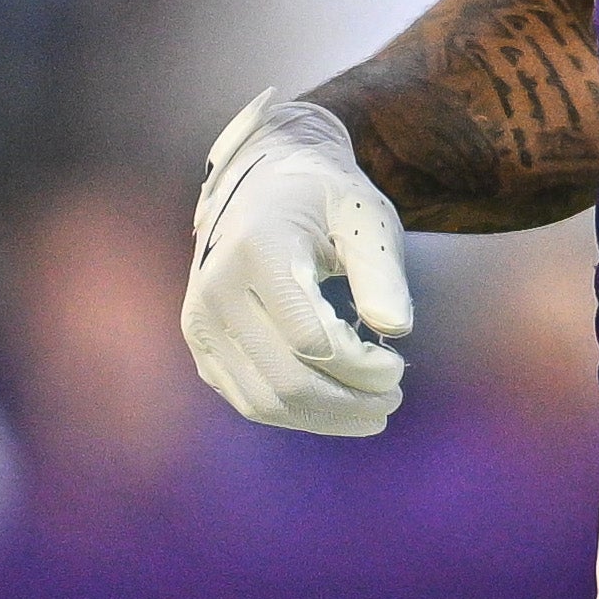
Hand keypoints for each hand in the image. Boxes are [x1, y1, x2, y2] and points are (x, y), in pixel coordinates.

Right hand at [187, 89, 413, 435]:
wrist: (260, 179)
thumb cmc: (322, 198)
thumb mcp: (363, 217)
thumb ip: (382, 273)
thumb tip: (396, 329)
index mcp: (257, 251)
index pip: (312, 341)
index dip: (363, 369)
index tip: (398, 364)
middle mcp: (216, 289)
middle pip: (288, 380)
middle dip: (349, 403)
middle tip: (393, 398)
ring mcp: (200, 319)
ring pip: (265, 402)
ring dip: (325, 418)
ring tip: (370, 409)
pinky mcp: (200, 341)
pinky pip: (247, 399)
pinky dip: (296, 414)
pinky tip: (332, 402)